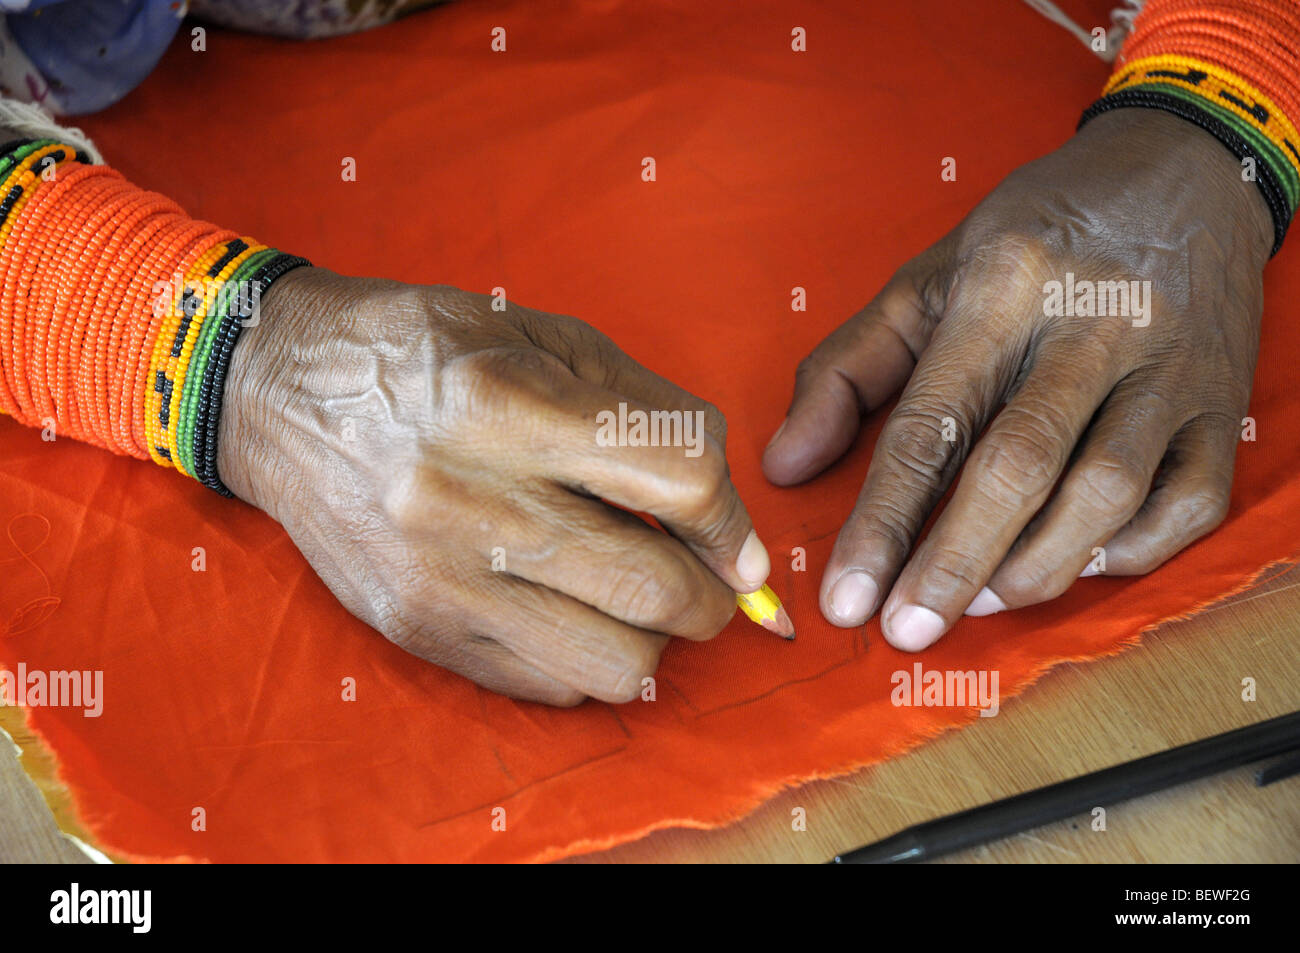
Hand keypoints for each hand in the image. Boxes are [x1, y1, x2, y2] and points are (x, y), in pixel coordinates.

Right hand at [218, 270, 769, 703]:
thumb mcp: (542, 336)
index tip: (736, 540)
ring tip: (635, 597)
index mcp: (504, 405)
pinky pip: (550, 688)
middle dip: (713, 596)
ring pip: (613, 663)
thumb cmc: (423, 350)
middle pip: (654, 588)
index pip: (677, 480)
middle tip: (707, 579)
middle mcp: (467, 502)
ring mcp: (438, 580)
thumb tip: (728, 513)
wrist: (279, 394)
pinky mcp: (416, 631)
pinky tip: (575, 611)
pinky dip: (590, 659)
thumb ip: (648, 412)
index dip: (731, 518)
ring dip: (654, 639)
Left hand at [764, 109, 1272, 649]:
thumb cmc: (1036, 236)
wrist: (1181, 174)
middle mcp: (1093, 324)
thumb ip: (847, 370)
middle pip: (1021, 467)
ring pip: (1109, 493)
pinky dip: (1128, 554)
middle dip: (954, 563)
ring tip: (977, 605)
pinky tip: (1072, 567)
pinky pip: (1187, 503)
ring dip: (1037, 567)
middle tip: (906, 632)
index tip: (847, 598)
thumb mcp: (927, 279)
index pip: (930, 424)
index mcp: (1002, 286)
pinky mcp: (1223, 402)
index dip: (883, 521)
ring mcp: (1170, 366)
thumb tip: (786, 467)